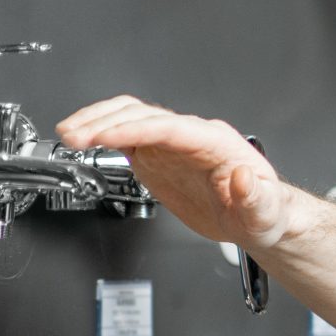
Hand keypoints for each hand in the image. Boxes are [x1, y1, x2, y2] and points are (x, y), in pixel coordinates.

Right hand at [56, 96, 306, 249]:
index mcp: (218, 143)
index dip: (136, 129)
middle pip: (144, 116)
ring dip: (98, 122)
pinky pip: (127, 136)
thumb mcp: (266, 212)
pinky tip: (82, 141)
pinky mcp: (159, 157)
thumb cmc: (265, 212)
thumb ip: (256, 197)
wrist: (257, 219)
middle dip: (106, 122)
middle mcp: (193, 137)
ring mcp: (173, 145)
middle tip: (75, 136)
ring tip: (69, 134)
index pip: (171, 127)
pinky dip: (101, 134)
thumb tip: (242, 178)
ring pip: (131, 118)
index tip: (106, 136)